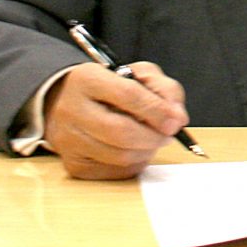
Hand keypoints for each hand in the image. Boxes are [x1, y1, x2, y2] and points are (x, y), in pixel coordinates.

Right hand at [42, 61, 187, 180]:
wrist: (70, 104)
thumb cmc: (111, 88)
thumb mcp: (138, 74)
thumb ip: (164, 89)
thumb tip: (177, 118)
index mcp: (88, 79)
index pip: (128, 95)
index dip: (157, 111)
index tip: (176, 121)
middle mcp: (71, 110)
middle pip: (121, 132)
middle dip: (154, 136)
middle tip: (168, 135)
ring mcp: (69, 140)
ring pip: (119, 155)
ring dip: (147, 151)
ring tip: (153, 140)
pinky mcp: (73, 164)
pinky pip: (113, 171)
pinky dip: (134, 163)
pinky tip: (137, 150)